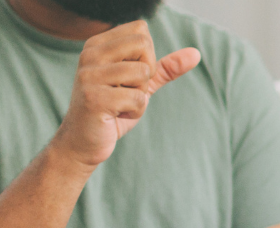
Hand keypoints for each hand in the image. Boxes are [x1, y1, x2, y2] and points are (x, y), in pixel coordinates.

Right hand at [51, 19, 200, 169]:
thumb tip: (196, 53)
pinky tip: (116, 115)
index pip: (141, 32)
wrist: (83, 142)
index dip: (147, 58)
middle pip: (143, 45)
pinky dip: (136, 111)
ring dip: (140, 95)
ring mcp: (90, 74)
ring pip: (143, 72)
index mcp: (98, 45)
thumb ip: (165, 68)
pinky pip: (139, 99)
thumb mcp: (141, 85)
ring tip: (120, 104)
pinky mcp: (95, 97)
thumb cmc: (114, 111)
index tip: (130, 78)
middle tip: (128, 91)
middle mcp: (91, 54)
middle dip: (147, 73)